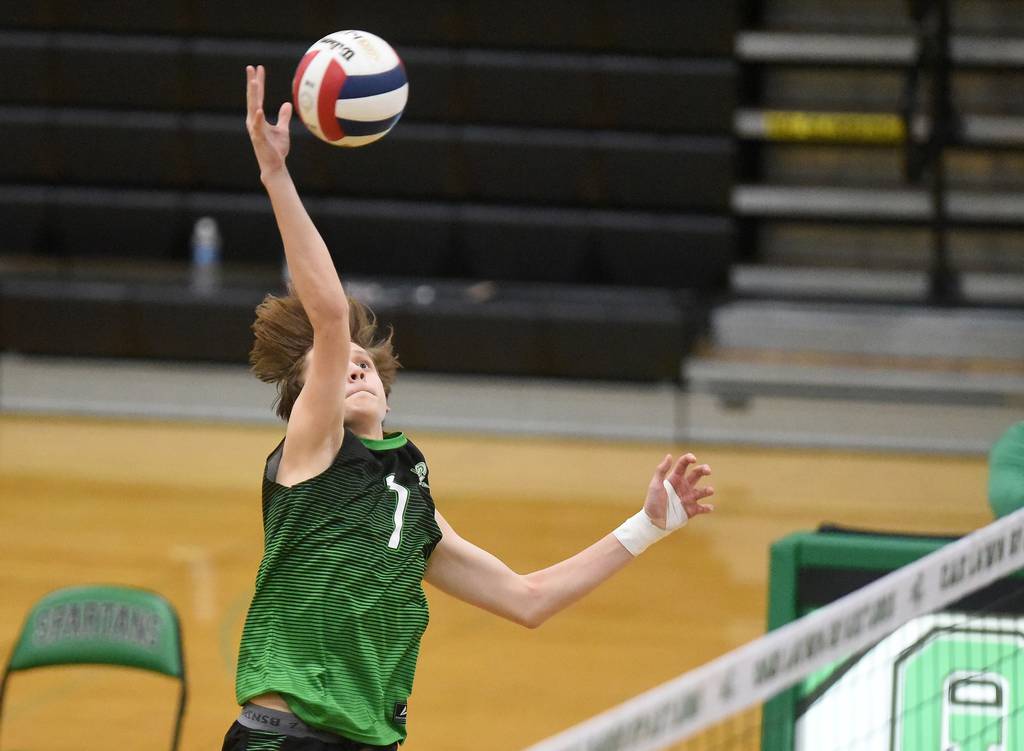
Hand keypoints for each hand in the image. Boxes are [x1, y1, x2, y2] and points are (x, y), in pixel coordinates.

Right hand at [245, 64, 291, 178]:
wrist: (274, 165)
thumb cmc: (276, 149)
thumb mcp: (283, 130)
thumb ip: (283, 117)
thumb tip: (286, 104)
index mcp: (258, 117)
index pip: (259, 96)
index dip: (259, 82)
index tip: (258, 68)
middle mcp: (253, 120)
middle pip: (253, 98)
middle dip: (252, 82)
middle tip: (251, 67)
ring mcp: (255, 128)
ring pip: (253, 108)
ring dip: (253, 95)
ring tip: (254, 82)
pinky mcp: (258, 138)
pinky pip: (258, 126)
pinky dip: (258, 118)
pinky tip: (259, 109)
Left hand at [643, 453, 714, 528]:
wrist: (654, 521)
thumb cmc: (653, 501)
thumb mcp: (655, 485)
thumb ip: (661, 470)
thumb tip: (670, 455)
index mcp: (675, 478)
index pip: (683, 464)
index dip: (689, 459)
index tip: (693, 459)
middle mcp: (684, 486)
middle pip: (697, 474)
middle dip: (704, 470)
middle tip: (708, 470)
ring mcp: (689, 498)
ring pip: (702, 491)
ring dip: (707, 490)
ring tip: (710, 490)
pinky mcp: (692, 510)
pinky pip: (702, 508)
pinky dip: (707, 508)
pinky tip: (709, 507)